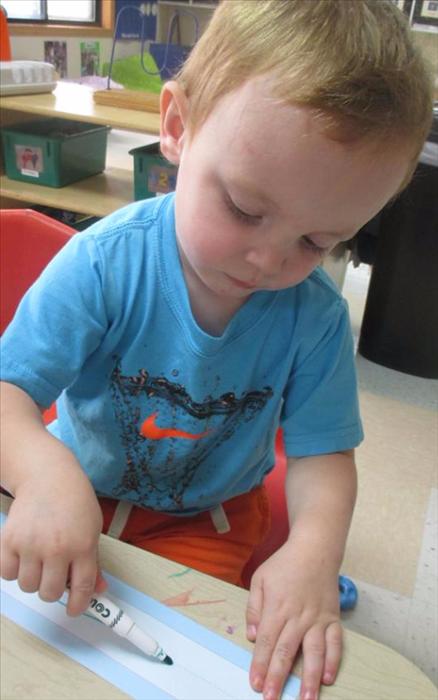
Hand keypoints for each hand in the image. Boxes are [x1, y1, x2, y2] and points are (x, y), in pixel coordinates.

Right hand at [0, 443, 104, 615]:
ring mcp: (31, 544)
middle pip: (50, 593)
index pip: (82, 587)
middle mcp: (57, 548)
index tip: (74, 610)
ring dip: (33, 579)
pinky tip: (24, 555)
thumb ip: (93, 561)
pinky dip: (14, 569)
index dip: (78, 605)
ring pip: (28, 586)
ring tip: (39, 560)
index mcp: (83, 546)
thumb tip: (97, 590)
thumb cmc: (74, 501)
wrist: (48, 476)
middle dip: (52, 590)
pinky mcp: (9, 540)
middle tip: (54, 576)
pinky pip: (7, 573)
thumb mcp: (92, 529)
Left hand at [246, 541, 341, 699]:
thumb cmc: (284, 564)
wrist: (315, 549)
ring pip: (314, 652)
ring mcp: (318, 618)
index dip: (260, 665)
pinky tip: (328, 677)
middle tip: (271, 699)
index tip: (255, 684)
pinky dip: (334, 660)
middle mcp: (298, 616)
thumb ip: (254, 608)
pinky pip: (336, 642)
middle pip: (287, 652)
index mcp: (277, 608)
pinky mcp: (333, 618)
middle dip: (278, 678)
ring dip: (309, 678)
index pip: (267, 642)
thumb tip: (252, 636)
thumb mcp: (260, 579)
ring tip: (306, 699)